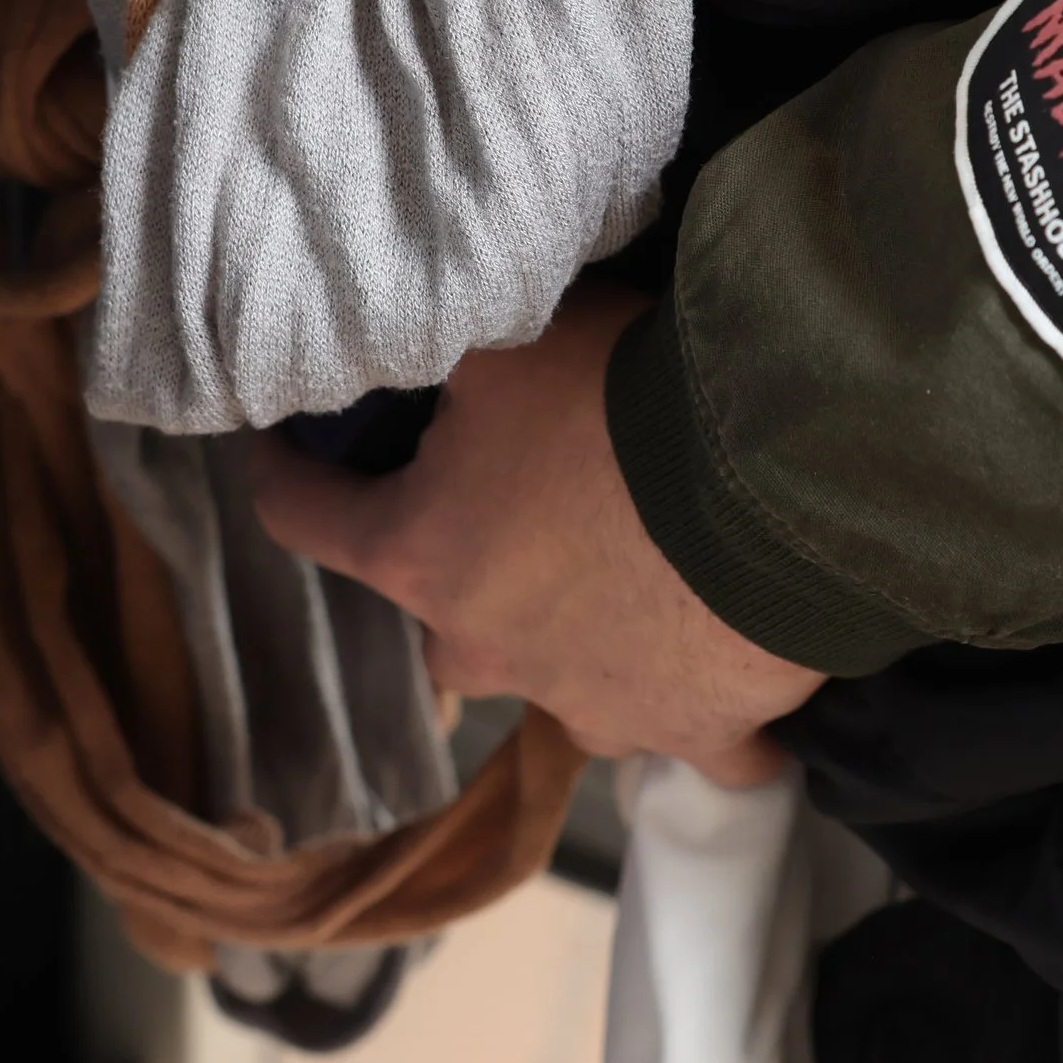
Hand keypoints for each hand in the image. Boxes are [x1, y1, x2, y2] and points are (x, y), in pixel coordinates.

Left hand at [250, 286, 819, 786]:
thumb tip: (401, 325)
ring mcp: (590, 704)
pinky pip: (688, 737)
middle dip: (460, 563)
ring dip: (573, 632)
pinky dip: (697, 703)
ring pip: (554, 676)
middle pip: (437, 613)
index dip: (283, 473)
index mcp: (419, 553)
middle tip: (514, 498)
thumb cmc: (624, 395)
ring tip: (628, 568)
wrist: (782, 475)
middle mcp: (487, 649)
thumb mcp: (507, 336)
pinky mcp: (693, 730)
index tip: (280, 452)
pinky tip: (719, 664)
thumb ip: (441, 344)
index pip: (303, 515)